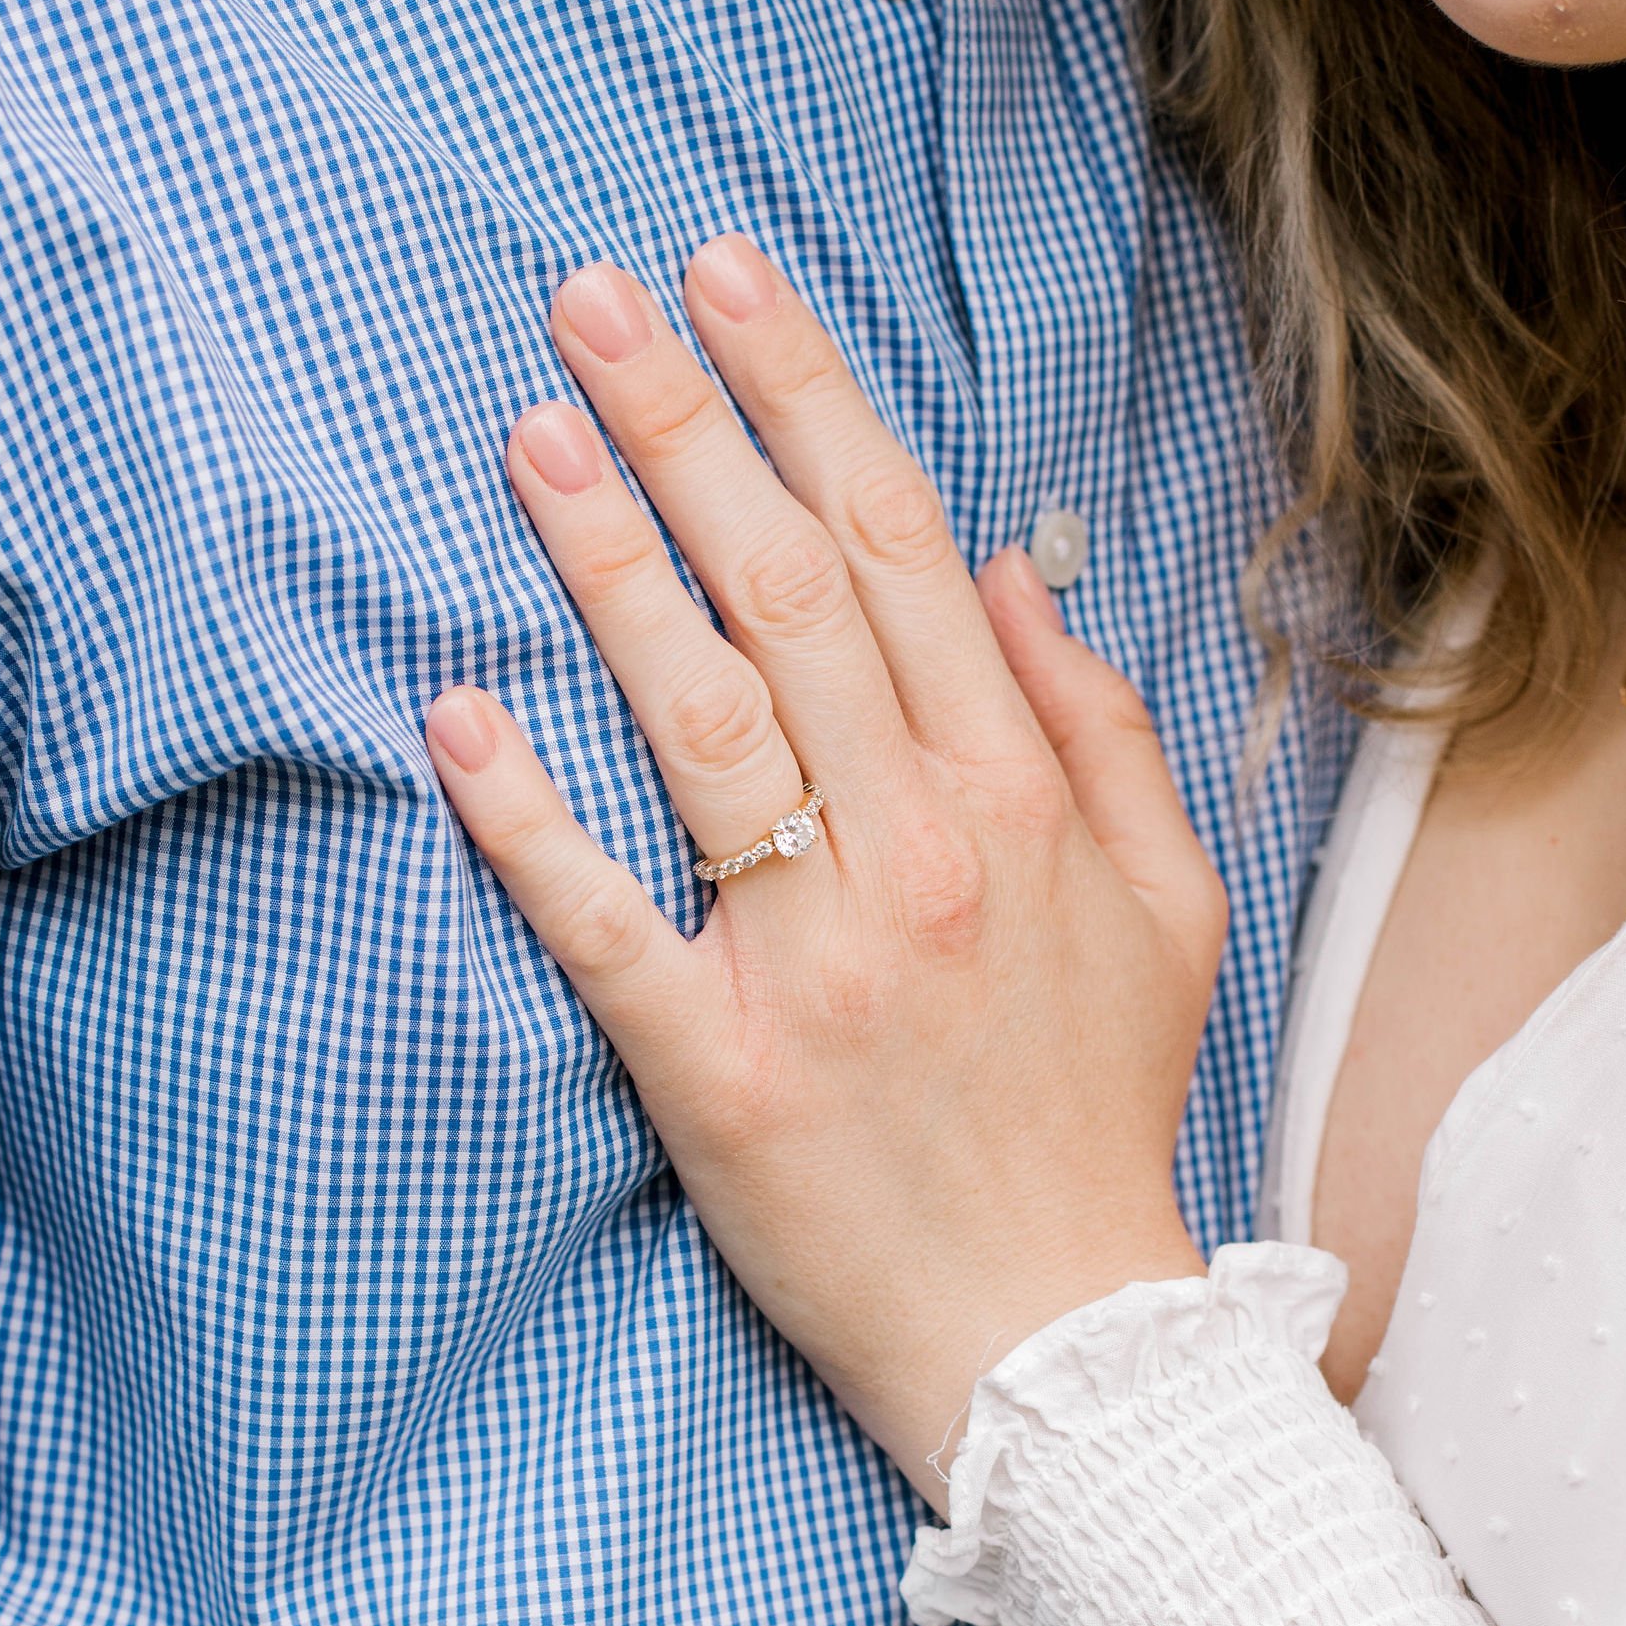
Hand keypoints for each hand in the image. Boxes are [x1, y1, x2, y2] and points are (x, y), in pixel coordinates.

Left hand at [425, 238, 1226, 1506]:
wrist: (1060, 1340)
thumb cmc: (1096, 1116)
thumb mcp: (1166, 911)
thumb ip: (1098, 733)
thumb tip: (1014, 574)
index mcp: (1016, 798)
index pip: (897, 547)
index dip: (803, 400)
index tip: (724, 285)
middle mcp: (917, 851)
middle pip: (785, 592)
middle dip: (685, 423)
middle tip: (587, 299)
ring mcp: (813, 957)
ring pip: (699, 717)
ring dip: (610, 564)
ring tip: (530, 439)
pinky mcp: (717, 1067)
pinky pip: (607, 923)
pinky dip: (529, 822)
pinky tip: (460, 719)